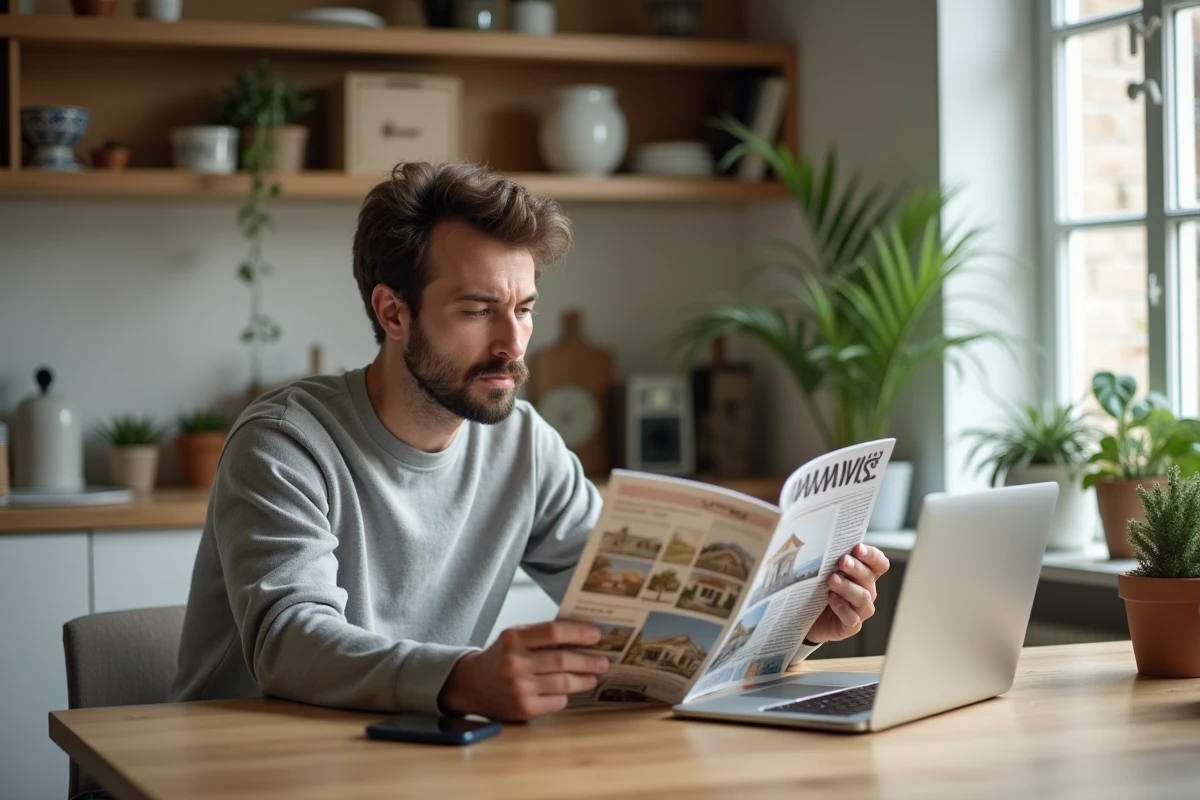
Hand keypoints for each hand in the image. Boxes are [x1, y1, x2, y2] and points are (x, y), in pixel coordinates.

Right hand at [438, 620, 609, 721]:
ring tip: (593, 676)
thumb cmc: (500, 657)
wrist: (471, 685)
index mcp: (513, 638)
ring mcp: (520, 688)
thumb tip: (581, 635)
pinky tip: (568, 691)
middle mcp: (515, 663)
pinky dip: (565, 696)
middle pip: (563, 660)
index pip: (554, 631)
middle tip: (603, 661)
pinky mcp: (523, 709)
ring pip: (564, 683)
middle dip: (588, 660)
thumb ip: (542, 636)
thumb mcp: (514, 638)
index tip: (596, 635)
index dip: (579, 632)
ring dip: (584, 679)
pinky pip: (557, 701)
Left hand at [805, 544, 889, 643]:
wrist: (805, 615)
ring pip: (862, 597)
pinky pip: (852, 617)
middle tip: (843, 561)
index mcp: (864, 574)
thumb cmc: (817, 587)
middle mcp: (867, 590)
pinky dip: (842, 607)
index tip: (858, 548)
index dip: (872, 555)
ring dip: (848, 587)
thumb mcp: (823, 570)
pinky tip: (831, 598)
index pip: (879, 563)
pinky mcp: (850, 625)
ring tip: (832, 579)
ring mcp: (860, 609)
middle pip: (868, 577)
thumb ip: (829, 557)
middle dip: (856, 568)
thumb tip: (820, 539)